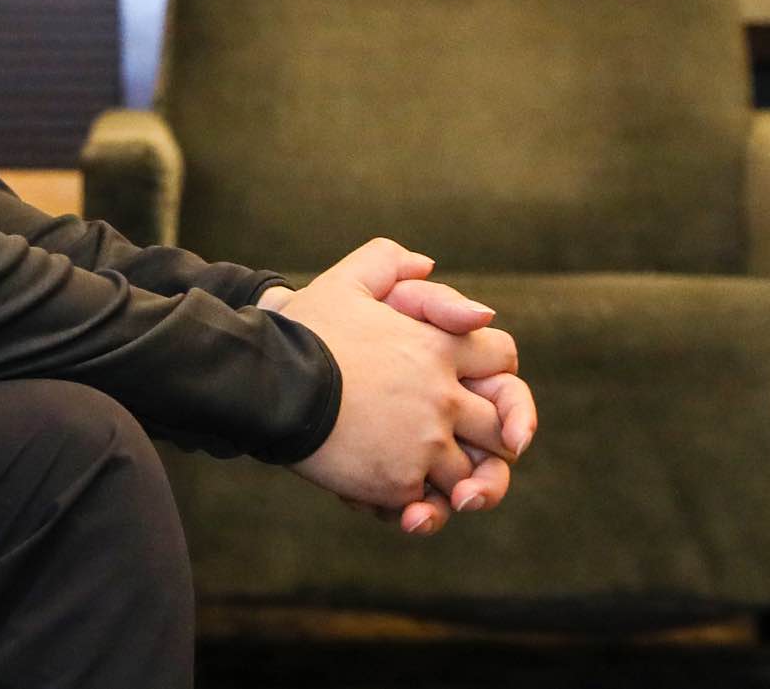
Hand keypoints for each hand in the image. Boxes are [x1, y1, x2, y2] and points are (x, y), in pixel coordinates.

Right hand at [270, 238, 525, 533]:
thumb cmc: (304, 330)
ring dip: (452, 482)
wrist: (266, 380)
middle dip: (489, 443)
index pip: (503, 360)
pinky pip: (427, 506)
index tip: (480, 392)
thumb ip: (389, 262)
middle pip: (500, 431)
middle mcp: (443, 397)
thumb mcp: (344, 281)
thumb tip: (427, 264)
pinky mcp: (399, 483)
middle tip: (461, 450)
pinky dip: (415, 508)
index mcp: (438, 348)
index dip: (498, 376)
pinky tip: (390, 497)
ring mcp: (425, 445)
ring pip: (469, 477)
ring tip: (420, 478)